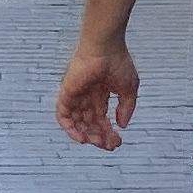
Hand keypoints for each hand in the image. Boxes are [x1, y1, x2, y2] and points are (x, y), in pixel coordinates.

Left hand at [56, 34, 139, 149]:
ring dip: (86, 135)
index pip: (101, 118)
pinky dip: (70, 129)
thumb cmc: (118, 62)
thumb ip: (126, 108)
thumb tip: (122, 125)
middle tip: (109, 146)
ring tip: (97, 143)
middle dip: (99, 137)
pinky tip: (81, 138)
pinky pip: (63, 116)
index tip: (118, 142)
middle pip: (89, 123)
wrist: (105, 46)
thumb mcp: (129, 89)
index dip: (109, 132)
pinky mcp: (66, 93)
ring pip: (77, 122)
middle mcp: (87, 96)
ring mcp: (76, 95)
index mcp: (100, 94)